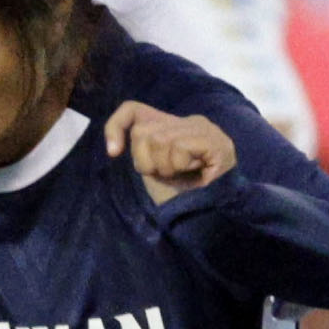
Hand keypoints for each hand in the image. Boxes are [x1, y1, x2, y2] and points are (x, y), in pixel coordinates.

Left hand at [105, 101, 237, 204]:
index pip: (133, 110)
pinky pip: (178, 146)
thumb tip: (116, 144)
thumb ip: (141, 150)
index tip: (113, 153)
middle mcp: (190, 121)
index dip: (116, 126)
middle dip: (147, 161)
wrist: (212, 219)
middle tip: (169, 175)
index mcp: (175, 126)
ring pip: (158, 139)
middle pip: (142, 131)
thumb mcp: (153, 170)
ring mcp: (204, 129)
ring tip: (185, 176)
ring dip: (165, 167)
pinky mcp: (215, 141)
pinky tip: (196, 174)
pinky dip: (179, 166)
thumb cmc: (184, 197)